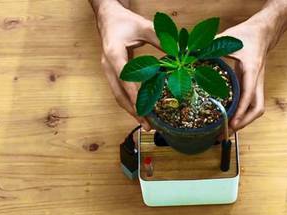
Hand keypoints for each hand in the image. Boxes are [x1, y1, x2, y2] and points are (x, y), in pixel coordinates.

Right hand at [93, 0, 159, 129]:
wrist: (108, 18)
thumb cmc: (125, 22)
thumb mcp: (144, 26)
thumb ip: (160, 39)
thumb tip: (178, 53)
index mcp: (114, 53)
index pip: (123, 77)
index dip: (132, 94)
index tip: (142, 108)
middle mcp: (108, 65)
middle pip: (118, 93)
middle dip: (132, 110)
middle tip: (147, 124)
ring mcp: (108, 71)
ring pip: (117, 96)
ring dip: (130, 110)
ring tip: (145, 123)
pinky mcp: (112, 74)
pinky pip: (119, 92)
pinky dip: (129, 103)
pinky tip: (141, 111)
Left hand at [217, 14, 280, 131]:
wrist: (263, 33)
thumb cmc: (248, 35)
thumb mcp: (229, 39)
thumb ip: (211, 45)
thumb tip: (192, 52)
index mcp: (252, 70)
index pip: (249, 94)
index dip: (241, 110)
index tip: (232, 122)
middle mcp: (257, 81)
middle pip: (257, 109)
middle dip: (244, 123)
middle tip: (228, 131)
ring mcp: (256, 86)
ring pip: (255, 109)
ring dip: (244, 122)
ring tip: (226, 131)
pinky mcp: (253, 87)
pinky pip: (250, 105)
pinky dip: (241, 115)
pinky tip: (229, 119)